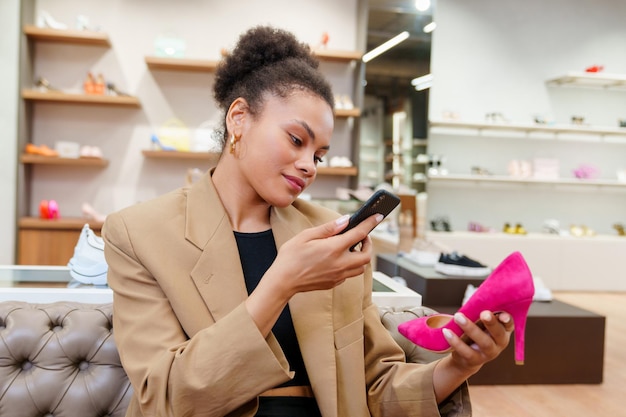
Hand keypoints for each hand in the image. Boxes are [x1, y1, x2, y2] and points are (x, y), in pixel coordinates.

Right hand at [245, 213, 381, 335]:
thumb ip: (328, 229)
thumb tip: (345, 221)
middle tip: (362, 236)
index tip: (378, 216)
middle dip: (368, 244)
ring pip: (360, 267)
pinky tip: (339, 259)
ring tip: (352, 247)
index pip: (359, 234)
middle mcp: (340, 264)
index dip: (370, 223)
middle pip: (366, 255)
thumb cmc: (290, 257)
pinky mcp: (334, 283)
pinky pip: (349, 274)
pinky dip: (350, 265)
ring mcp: (338, 276)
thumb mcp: (306, 236)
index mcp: (333, 249)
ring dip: (361, 256)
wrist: (283, 281)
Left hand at [432, 310, 512, 401]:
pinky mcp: (474, 360)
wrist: (466, 358)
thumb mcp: (481, 324)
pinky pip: (466, 351)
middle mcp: (499, 343)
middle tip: (484, 313)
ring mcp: (488, 353)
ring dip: (471, 328)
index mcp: (503, 331)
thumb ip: (481, 314)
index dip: (508, 320)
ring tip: (458, 317)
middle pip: (498, 333)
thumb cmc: (476, 333)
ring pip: (483, 342)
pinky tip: (446, 331)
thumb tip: (476, 300)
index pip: (509, 325)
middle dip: (492, 323)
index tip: (502, 315)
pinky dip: (455, 341)